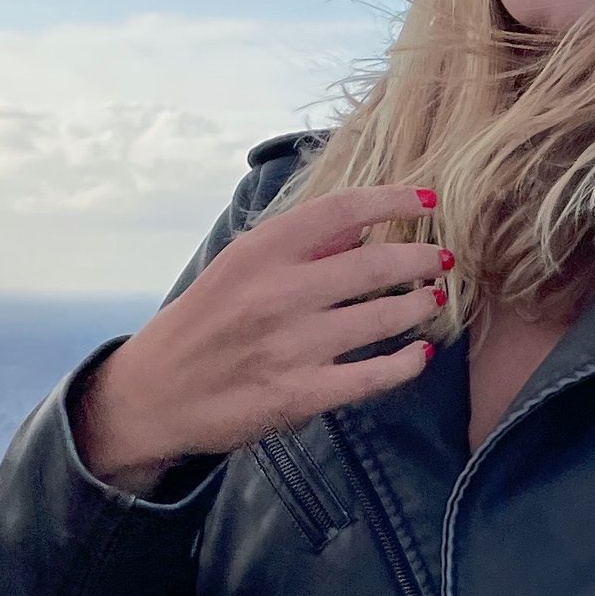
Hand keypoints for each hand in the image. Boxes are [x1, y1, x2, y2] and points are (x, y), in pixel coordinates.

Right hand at [73, 184, 449, 491]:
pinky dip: (407, 364)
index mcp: (260, 252)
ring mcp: (291, 345)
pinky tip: (421, 355)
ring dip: (420, 305)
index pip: (341, 210)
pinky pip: (373, 376)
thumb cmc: (202, 324)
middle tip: (442, 259)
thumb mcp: (237, 269)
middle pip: (375, 264)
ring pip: (383, 318)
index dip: (392, 200)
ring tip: (433, 299)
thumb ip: (298, 247)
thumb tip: (361, 224)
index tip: (426, 201)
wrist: (152, 395)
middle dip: (420, 258)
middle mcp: (278, 293)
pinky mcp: (300, 393)